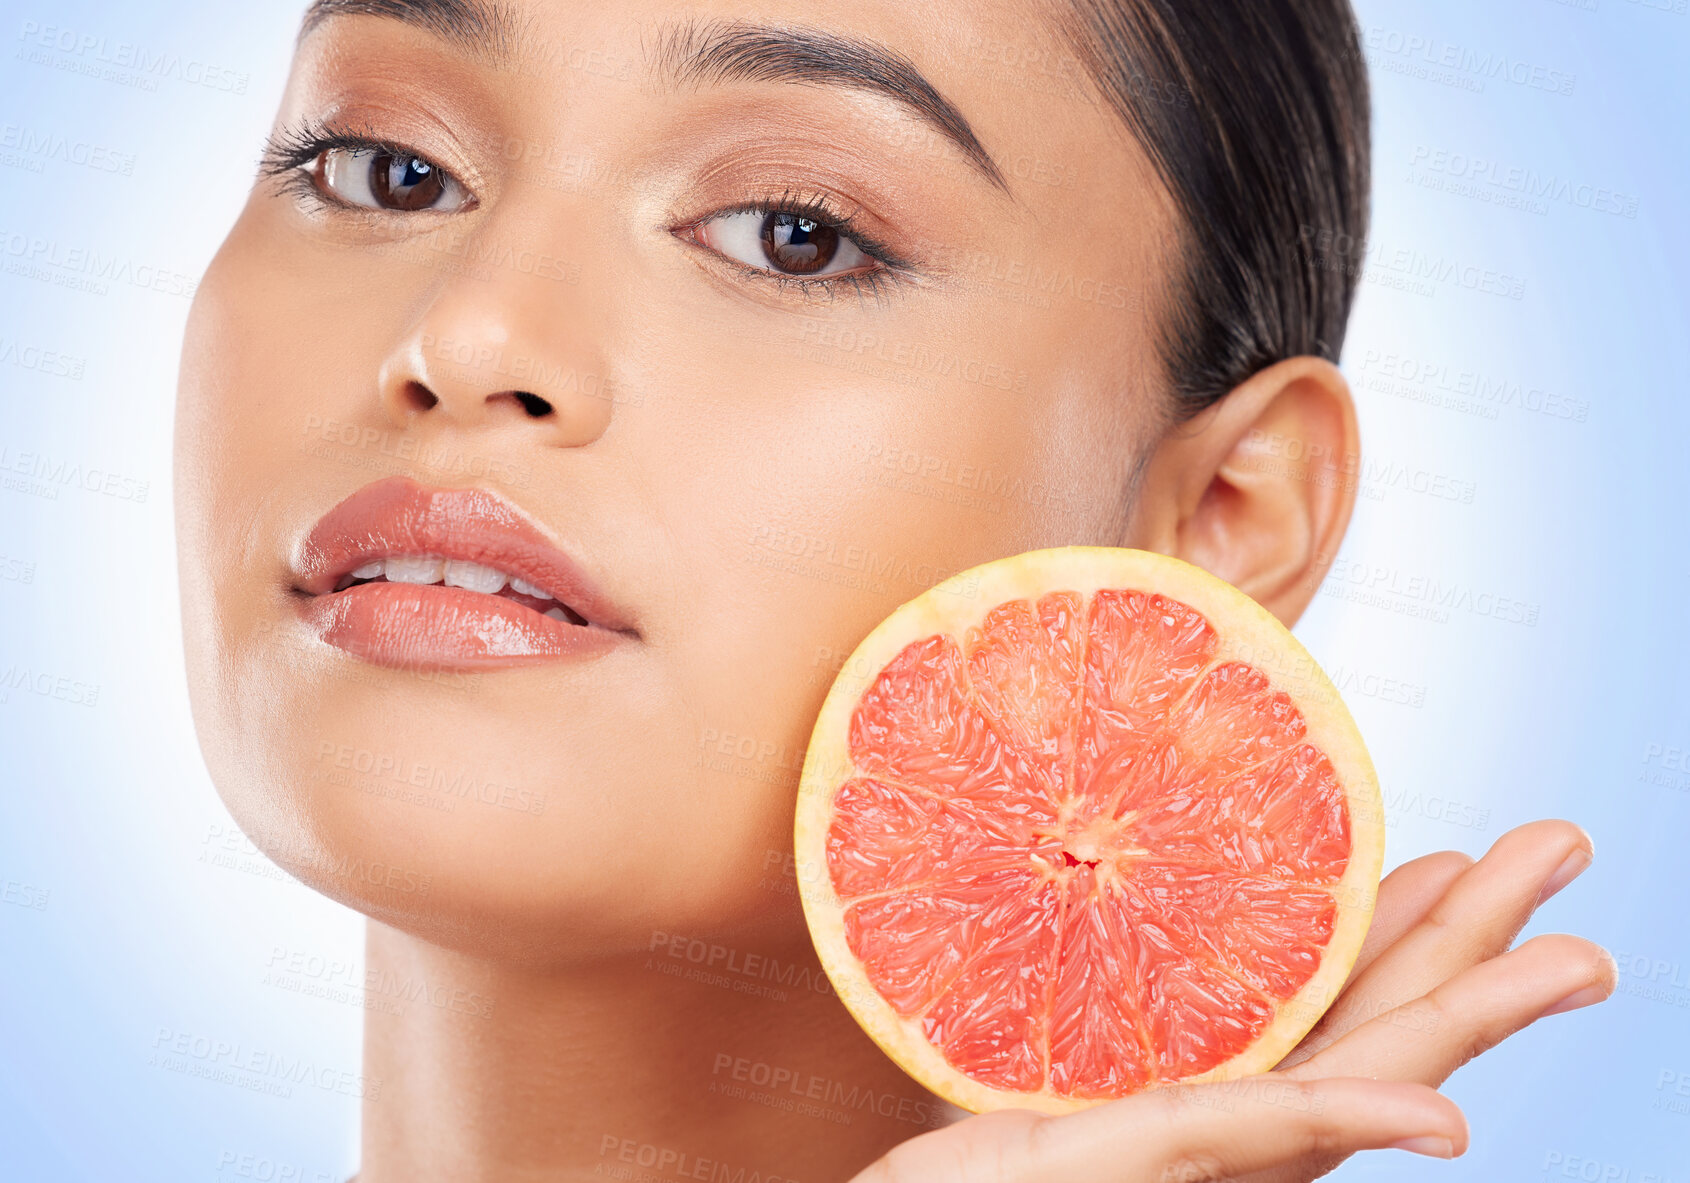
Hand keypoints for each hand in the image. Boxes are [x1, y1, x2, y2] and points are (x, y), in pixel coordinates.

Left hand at [850, 819, 1615, 1182]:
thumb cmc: (953, 1139)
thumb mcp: (1019, 1019)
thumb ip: (1074, 959)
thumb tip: (1087, 854)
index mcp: (1200, 1068)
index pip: (1318, 990)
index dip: (1396, 924)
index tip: (1454, 850)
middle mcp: (1223, 1115)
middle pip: (1370, 1019)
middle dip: (1476, 939)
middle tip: (1560, 844)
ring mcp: (1201, 1153)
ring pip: (1355, 1076)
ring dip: (1471, 1018)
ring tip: (1572, 962)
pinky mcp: (1150, 1166)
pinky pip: (1258, 1137)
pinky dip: (1354, 1122)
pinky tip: (1440, 1111)